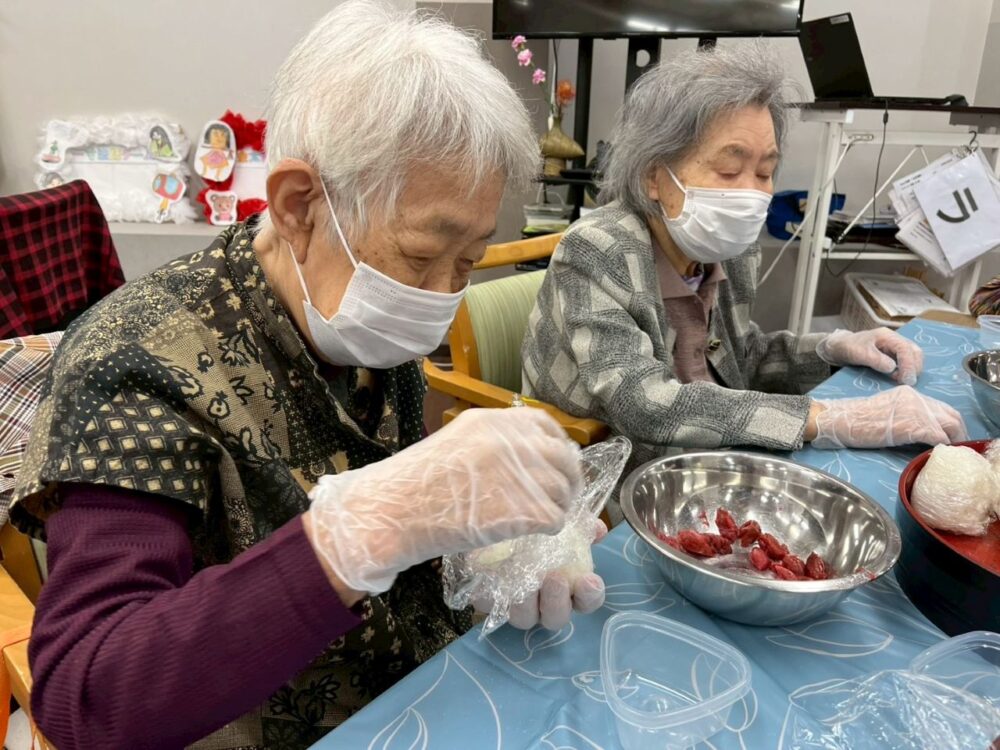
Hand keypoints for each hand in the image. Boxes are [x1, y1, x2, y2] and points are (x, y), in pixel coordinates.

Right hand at [305, 408, 581, 593]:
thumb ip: (491, 443)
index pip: (547, 426)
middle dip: (566, 479)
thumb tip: (525, 456)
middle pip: (562, 458)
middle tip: (560, 497)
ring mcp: (520, 475)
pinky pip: (554, 519)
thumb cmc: (415, 482)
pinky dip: (548, 528)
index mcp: (495, 421)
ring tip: (540, 518)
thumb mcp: (454, 442)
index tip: (555, 463)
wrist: (394, 511)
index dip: (557, 446)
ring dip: (558, 506)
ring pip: (562, 490)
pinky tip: (533, 533)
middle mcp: (512, 442)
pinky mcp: (524, 510)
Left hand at [474, 518, 607, 630]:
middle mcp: (543, 602)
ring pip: (525, 618)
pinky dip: (497, 593)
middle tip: (556, 578)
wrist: (492, 523)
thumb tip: (597, 529)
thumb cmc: (534, 527)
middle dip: (558, 601)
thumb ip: (580, 525)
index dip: (591, 595)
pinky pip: (492, 606)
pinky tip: (498, 575)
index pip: (587, 601)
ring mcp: (516, 606)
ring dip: (527, 602)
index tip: (590, 580)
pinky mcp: (487, 600)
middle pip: (556, 618)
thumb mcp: (559, 520)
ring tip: (525, 577)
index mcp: (568, 586)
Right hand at [811, 386, 967, 448]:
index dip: (950, 423)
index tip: (950, 436)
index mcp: (910, 394)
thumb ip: (905, 415)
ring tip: (951, 452)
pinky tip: (937, 453)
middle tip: (958, 447)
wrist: (842, 420)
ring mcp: (915, 411)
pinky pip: (938, 436)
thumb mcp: (886, 410)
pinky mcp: (912, 426)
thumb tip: (920, 431)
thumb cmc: (856, 420)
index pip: (941, 407)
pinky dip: (942, 446)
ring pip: (949, 424)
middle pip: (951, 415)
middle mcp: (916, 398)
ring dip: (954, 440)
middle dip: (959, 432)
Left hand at [816, 328, 923, 385]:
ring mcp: (895, 348)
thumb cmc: (848, 348)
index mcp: (887, 336)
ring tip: (901, 381)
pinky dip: (906, 371)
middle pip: (914, 352)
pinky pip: (906, 363)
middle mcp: (894, 340)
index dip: (909, 365)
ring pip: (913, 357)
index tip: (907, 380)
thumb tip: (893, 368)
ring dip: (911, 370)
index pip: (905, 348)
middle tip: (907, 383)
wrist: (839, 348)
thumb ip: (875, 359)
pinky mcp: (893, 356)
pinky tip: (898, 379)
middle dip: (914, 368)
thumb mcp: (859, 353)